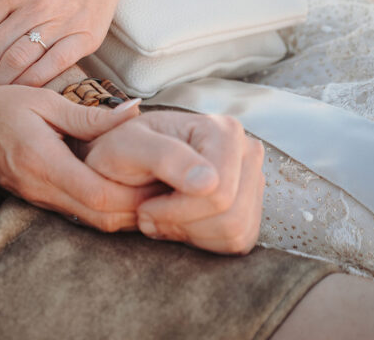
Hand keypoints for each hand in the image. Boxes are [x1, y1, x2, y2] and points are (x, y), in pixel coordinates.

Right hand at [0, 80, 153, 231]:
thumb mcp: (40, 100)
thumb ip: (86, 114)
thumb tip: (132, 112)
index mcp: (43, 161)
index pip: (99, 194)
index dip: (137, 194)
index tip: (165, 178)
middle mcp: (41, 188)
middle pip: (102, 217)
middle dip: (140, 210)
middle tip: (171, 188)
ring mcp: (38, 198)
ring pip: (93, 221)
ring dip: (126, 211)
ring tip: (154, 188)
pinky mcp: (37, 199)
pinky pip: (79, 213)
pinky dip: (106, 207)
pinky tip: (124, 188)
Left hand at [82, 111, 265, 254]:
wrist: (122, 165)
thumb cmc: (121, 151)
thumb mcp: (128, 146)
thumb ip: (166, 157)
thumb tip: (210, 183)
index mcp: (224, 130)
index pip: (219, 192)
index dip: (177, 210)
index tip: (145, 206)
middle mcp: (247, 151)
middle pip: (231, 215)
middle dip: (182, 223)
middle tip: (148, 213)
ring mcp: (252, 180)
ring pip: (236, 232)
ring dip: (189, 233)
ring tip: (160, 216)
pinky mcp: (250, 208)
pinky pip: (238, 242)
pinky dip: (202, 241)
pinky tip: (179, 222)